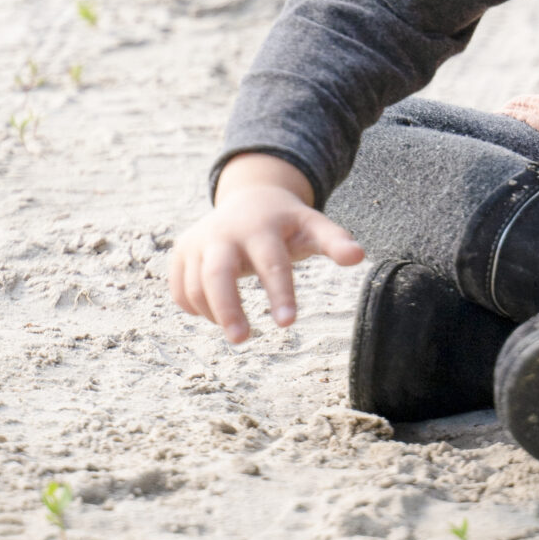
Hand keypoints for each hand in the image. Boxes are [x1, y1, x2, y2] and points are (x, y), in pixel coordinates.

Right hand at [168, 155, 361, 346]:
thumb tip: (359, 257)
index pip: (270, 262)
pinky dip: (194, 307)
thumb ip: (334, 241)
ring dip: (214, 314)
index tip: (288, 324)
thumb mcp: (312, 226)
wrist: (250, 198)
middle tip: (243, 341)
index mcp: (261, 228)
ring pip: (195, 286)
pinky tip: (214, 313)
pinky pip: (179, 289)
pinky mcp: (182, 252)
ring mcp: (198, 241)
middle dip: (228, 309)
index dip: (279, 293)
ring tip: (239, 328)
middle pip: (217, 274)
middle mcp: (225, 233)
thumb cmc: (286, 223)